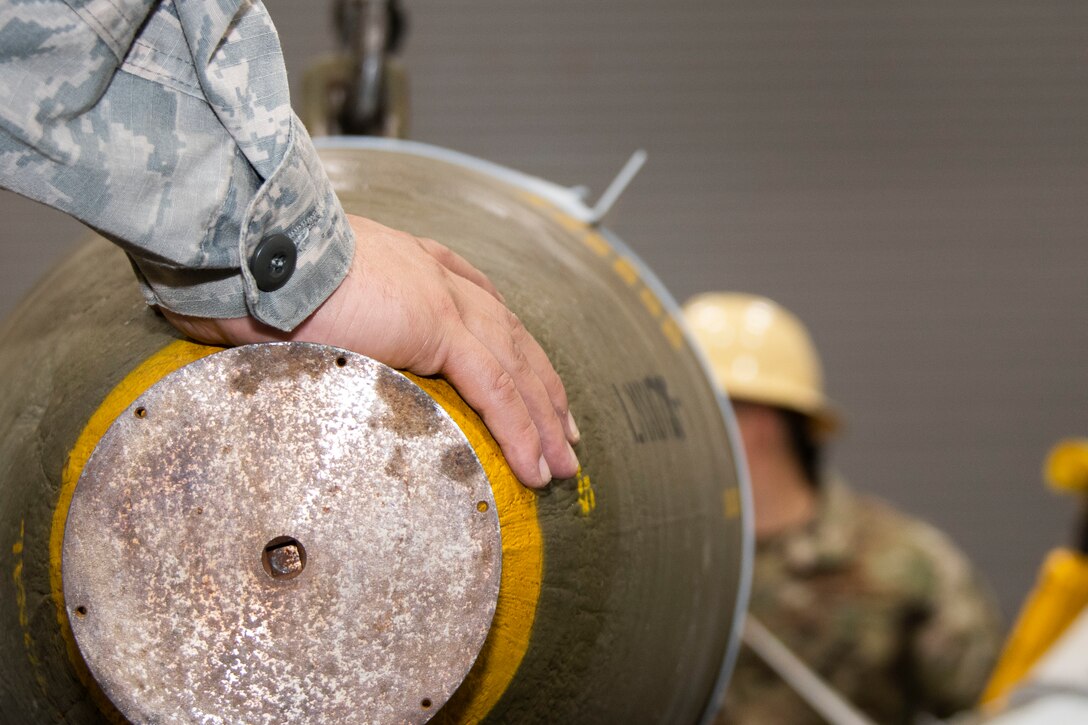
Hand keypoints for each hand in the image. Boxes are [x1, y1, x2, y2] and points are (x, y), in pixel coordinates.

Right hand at [162, 214, 580, 487]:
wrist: (251, 247)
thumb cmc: (259, 275)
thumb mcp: (310, 300)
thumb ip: (337, 327)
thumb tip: (326, 354)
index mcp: (411, 265)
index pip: (480, 310)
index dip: (511, 351)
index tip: (529, 386)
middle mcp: (436, 275)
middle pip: (512, 337)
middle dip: (542, 388)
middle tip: (563, 432)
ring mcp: (442, 297)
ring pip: (514, 366)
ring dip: (541, 420)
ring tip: (560, 465)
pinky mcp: (438, 325)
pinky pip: (495, 388)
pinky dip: (519, 430)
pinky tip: (535, 466)